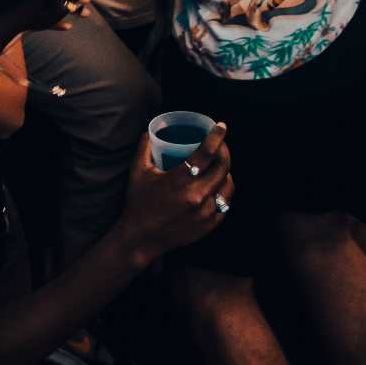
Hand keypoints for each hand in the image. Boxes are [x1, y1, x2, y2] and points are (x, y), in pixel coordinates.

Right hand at [117, 125, 233, 262]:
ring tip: (219, 165)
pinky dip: (224, 191)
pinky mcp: (209, 224)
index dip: (217, 136)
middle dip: (225, 151)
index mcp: (180, 181)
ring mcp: (205, 212)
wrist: (142, 238)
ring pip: (227, 185)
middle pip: (222, 167)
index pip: (206, 152)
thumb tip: (151, 130)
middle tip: (220, 145)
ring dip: (226, 171)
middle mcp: (196, 196)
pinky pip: (225, 203)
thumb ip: (145, 147)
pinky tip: (219, 184)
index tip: (221, 126)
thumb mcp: (138, 172)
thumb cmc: (139, 203)